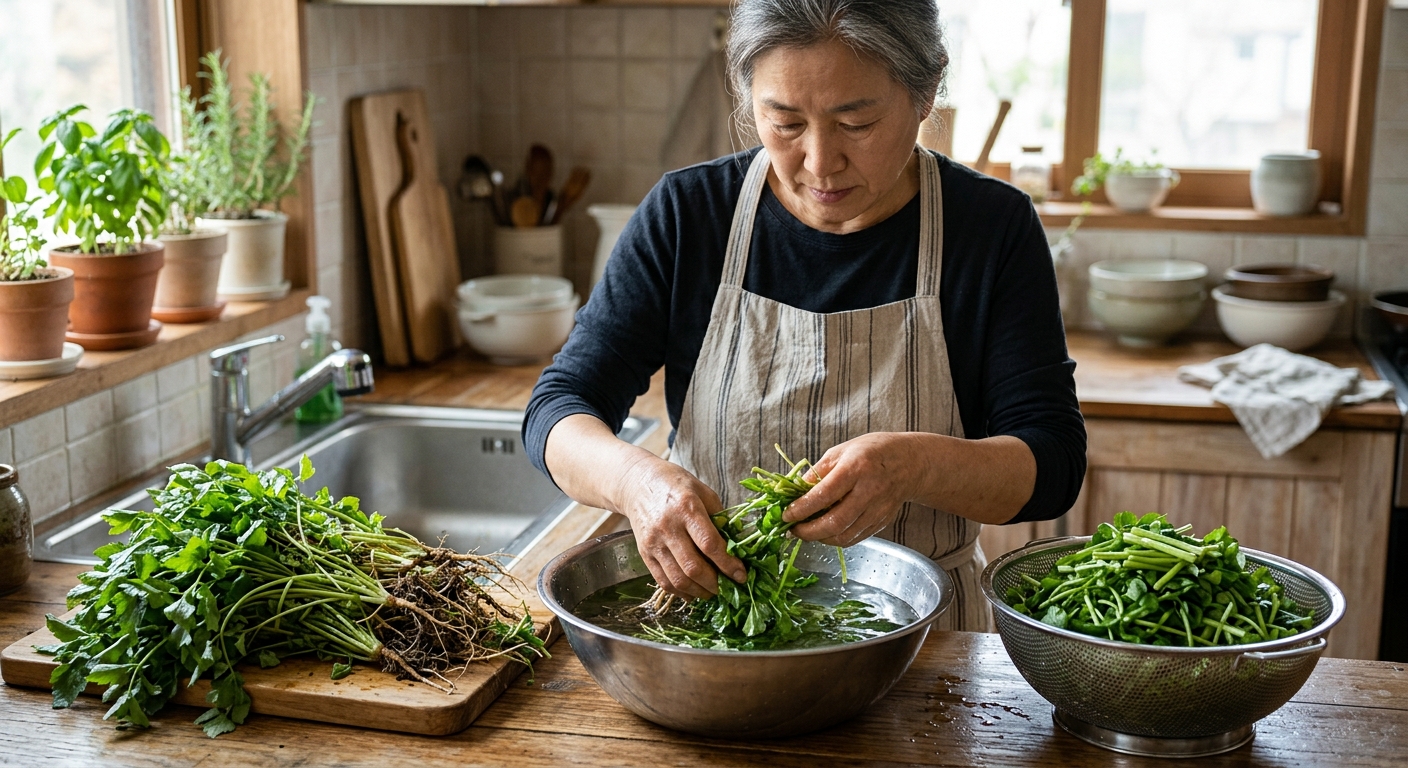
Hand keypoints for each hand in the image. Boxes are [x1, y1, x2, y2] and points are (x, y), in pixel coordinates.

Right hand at [615, 456, 746, 598]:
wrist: (637, 484)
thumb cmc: (676, 485)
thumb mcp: (703, 492)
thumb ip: (720, 518)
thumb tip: (737, 545)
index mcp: (686, 508)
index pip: (709, 544)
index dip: (728, 564)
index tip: (741, 575)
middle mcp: (668, 527)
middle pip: (692, 567)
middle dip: (715, 584)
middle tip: (729, 588)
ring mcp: (653, 542)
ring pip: (677, 579)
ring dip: (699, 592)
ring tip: (712, 592)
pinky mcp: (644, 553)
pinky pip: (663, 581)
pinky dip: (681, 592)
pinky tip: (693, 592)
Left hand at [782, 433, 929, 546]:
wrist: (911, 462)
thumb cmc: (873, 451)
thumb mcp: (841, 451)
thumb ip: (817, 472)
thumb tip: (794, 491)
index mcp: (855, 468)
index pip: (824, 495)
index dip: (802, 509)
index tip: (787, 515)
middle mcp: (868, 491)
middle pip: (835, 523)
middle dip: (808, 532)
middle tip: (793, 530)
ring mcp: (877, 510)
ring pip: (845, 536)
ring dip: (820, 538)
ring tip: (806, 532)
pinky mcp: (882, 522)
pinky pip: (855, 538)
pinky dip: (836, 539)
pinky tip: (825, 532)